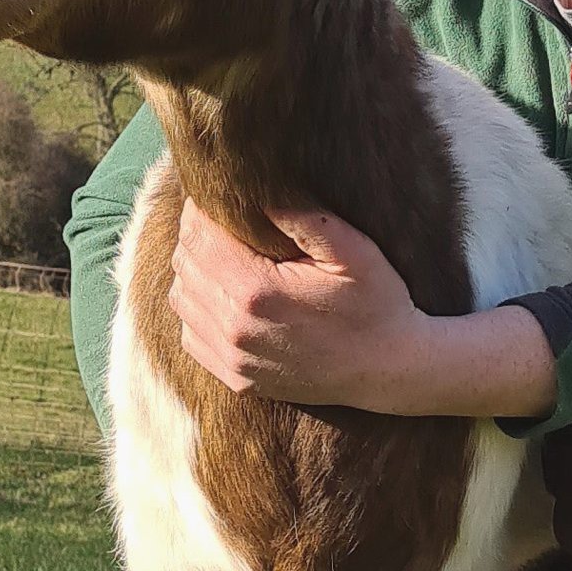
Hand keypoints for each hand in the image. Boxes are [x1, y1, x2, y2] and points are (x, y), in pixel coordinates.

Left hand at [169, 200, 429, 407]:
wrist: (391, 368)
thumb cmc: (378, 303)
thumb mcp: (354, 252)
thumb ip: (306, 219)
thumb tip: (261, 192)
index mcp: (256, 290)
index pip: (198, 235)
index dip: (203, 208)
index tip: (222, 196)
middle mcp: (235, 327)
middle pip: (185, 263)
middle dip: (198, 235)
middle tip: (225, 221)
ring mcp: (233, 358)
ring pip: (181, 298)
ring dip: (195, 271)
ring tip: (224, 255)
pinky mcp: (237, 378)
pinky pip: (191, 334)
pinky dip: (198, 310)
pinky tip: (226, 295)